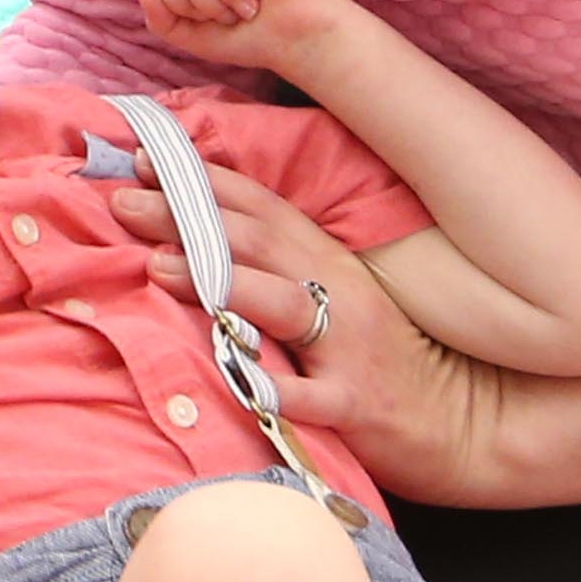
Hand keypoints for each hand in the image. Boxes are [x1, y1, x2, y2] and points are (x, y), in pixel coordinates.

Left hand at [106, 158, 513, 502]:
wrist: (457, 421)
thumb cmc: (376, 357)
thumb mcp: (333, 296)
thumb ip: (276, 266)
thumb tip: (191, 239)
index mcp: (325, 261)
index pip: (259, 208)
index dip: (201, 181)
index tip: (141, 160)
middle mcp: (336, 292)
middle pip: (255, 244)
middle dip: (186, 218)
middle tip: (123, 203)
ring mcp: (346, 348)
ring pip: (280, 304)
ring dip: (219, 281)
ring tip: (158, 267)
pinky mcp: (356, 406)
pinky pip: (311, 398)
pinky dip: (275, 391)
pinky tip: (237, 384)